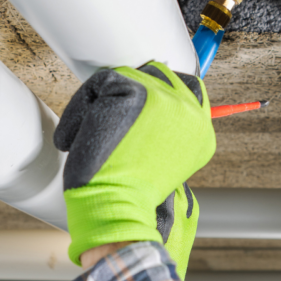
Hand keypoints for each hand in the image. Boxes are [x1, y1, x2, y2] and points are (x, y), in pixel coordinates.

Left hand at [54, 61, 213, 276]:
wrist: (119, 207)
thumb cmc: (133, 193)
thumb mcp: (161, 162)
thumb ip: (165, 131)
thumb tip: (146, 109)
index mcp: (201, 129)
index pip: (188, 88)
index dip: (156, 92)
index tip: (134, 111)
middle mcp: (191, 111)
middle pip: (155, 73)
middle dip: (128, 92)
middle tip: (108, 123)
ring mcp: (165, 99)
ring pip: (123, 78)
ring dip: (101, 104)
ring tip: (95, 139)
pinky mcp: (134, 93)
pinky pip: (98, 85)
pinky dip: (80, 112)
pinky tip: (79, 139)